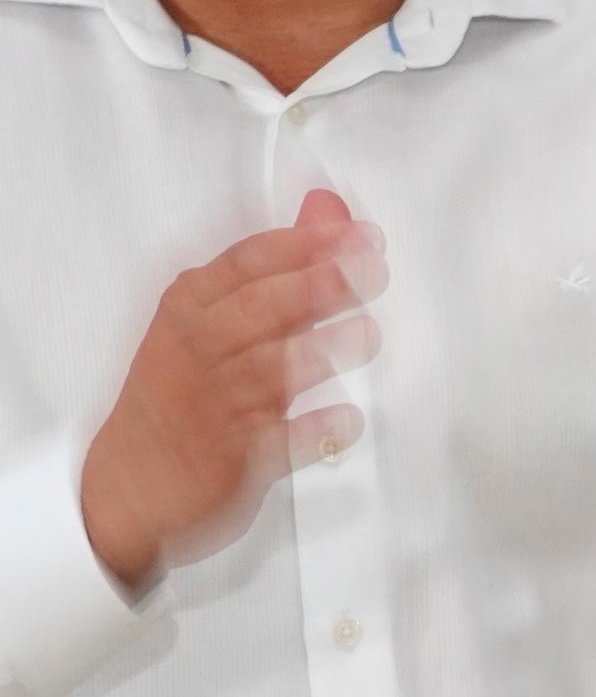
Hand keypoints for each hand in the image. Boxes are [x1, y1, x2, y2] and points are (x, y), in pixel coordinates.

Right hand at [79, 188, 383, 591]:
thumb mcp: (212, 321)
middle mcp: (200, 352)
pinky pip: (278, 442)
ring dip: (320, 351)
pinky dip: (314, 431)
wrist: (123, 489)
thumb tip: (329, 208)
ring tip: (366, 335)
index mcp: (190, 309)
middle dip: (317, 286)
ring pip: (268, 371)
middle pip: (260, 309)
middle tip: (371, 270)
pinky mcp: (235, 461)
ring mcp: (216, 406)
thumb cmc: (179, 394)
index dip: (304, 244)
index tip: (356, 233)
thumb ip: (280, 266)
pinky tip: (347, 418)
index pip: (245, 263)